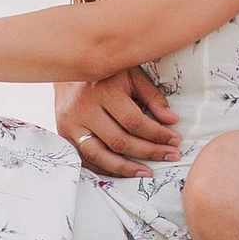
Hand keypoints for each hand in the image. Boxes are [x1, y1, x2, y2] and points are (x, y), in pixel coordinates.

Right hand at [57, 68, 180, 175]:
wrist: (68, 67)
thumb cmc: (106, 73)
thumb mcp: (132, 76)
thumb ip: (152, 96)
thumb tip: (171, 120)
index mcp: (103, 90)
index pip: (134, 121)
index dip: (157, 134)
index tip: (174, 140)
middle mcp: (84, 108)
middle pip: (119, 141)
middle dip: (148, 152)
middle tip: (170, 156)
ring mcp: (71, 124)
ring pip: (99, 155)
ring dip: (125, 168)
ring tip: (146, 172)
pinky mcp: (64, 134)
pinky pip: (85, 159)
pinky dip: (104, 168)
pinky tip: (122, 171)